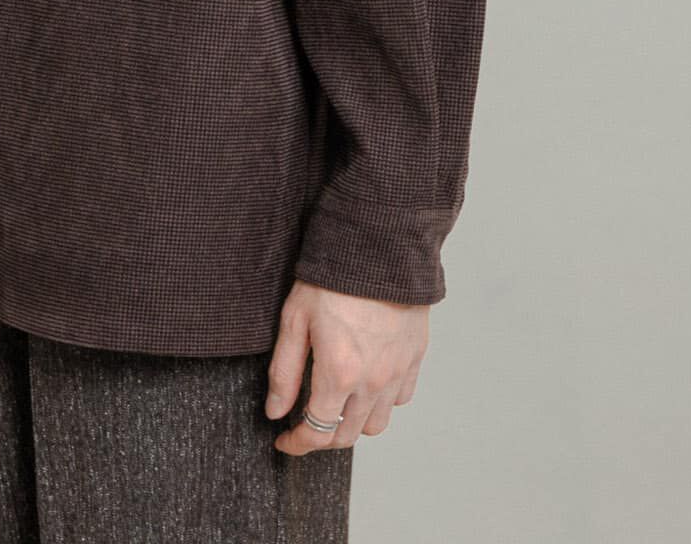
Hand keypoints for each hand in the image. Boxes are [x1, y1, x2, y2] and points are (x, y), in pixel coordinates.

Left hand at [265, 278, 428, 453]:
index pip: (316, 432)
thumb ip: (284, 371)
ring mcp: (397, 372)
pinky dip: (382, 402)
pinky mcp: (415, 358)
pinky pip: (400, 398)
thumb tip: (275, 411)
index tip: (284, 441)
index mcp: (339, 374)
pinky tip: (366, 384)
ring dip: (353, 424)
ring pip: (376, 424)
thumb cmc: (333, 278)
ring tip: (337, 405)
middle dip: (321, 438)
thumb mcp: (295, 319)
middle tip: (306, 424)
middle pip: (346, 436)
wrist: (379, 247)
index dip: (297, 444)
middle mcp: (372, 381)